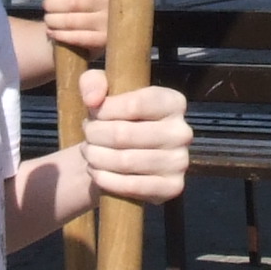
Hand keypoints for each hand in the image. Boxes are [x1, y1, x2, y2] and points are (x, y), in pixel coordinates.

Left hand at [35, 0, 107, 55]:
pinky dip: (60, 35)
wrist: (93, 32)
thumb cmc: (76, 5)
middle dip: (52, 4)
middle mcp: (109, 1)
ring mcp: (109, 22)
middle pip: (74, 1)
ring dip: (53, 21)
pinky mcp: (104, 41)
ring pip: (72, 20)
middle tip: (46, 8)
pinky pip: (77, 38)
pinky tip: (52, 33)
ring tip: (49, 20)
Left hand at [77, 80, 191, 203]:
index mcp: (173, 102)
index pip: (134, 104)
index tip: (92, 113)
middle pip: (124, 134)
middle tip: (87, 137)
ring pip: (125, 161)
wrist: (123, 157)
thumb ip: (92, 82)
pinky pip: (132, 186)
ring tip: (89, 153)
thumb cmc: (113, 118)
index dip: (104, 111)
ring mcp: (180, 162)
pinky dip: (105, 180)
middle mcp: (182, 131)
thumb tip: (93, 100)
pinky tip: (96, 171)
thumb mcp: (100, 91)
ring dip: (96, 158)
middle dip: (95, 136)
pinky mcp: (172, 187)